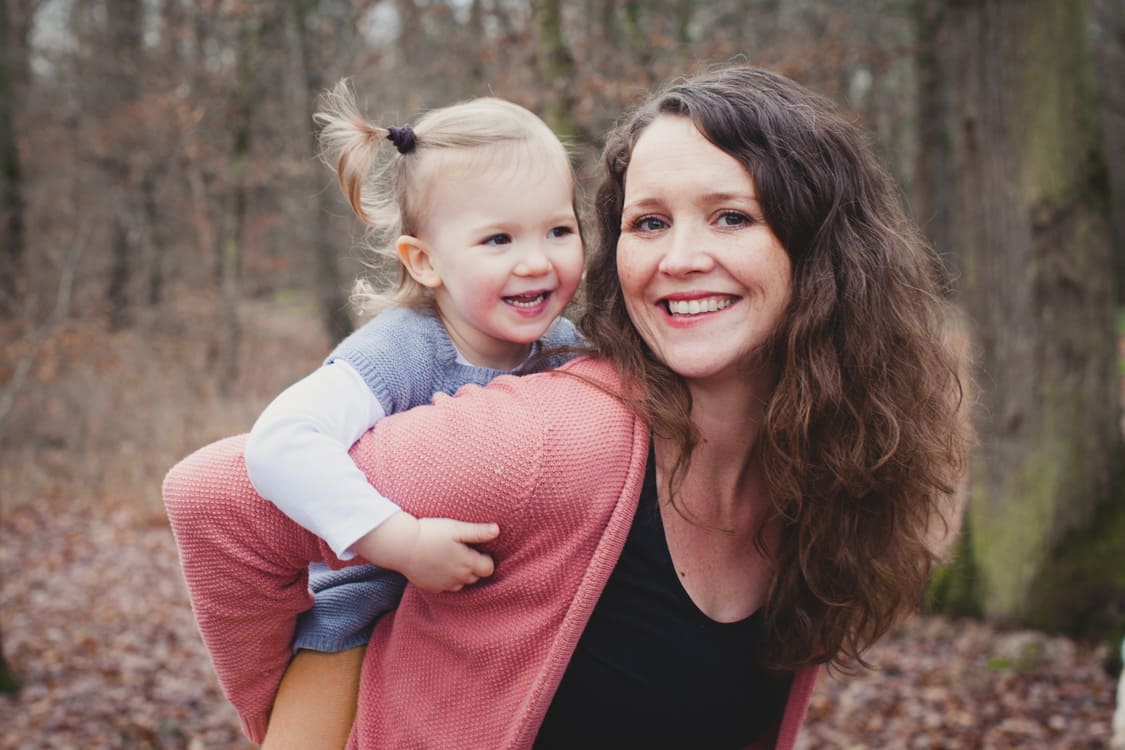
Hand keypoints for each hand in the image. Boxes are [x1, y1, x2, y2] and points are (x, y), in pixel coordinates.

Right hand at [353, 512, 498, 592]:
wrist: (401, 546)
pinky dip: (447, 578)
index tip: (477, 548)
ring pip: (461, 583)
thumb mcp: (456, 528)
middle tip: (463, 551)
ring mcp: (444, 585)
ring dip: (461, 573)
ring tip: (451, 557)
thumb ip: (478, 531)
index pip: (489, 568)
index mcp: (467, 563)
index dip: (486, 558)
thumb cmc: (430, 533)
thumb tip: (497, 530)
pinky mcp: (432, 588)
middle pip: (476, 577)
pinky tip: (439, 565)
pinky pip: (446, 586)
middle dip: (474, 566)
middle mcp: (458, 578)